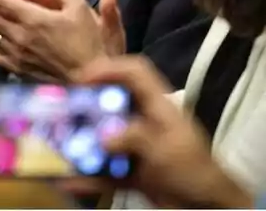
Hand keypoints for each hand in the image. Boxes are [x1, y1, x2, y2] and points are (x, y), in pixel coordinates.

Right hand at [68, 56, 253, 208]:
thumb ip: (135, 137)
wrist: (208, 206)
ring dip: (82, 141)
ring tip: (58, 144)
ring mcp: (137, 148)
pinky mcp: (133, 174)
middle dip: (86, 105)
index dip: (109, 67)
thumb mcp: (166, 149)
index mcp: (158, 105)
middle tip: (61, 111)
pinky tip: (67, 182)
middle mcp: (145, 121)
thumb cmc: (193, 170)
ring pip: (104, 136)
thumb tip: (102, 138)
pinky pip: (105, 171)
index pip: (135, 71)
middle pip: (112, 102)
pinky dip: (87, 177)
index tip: (81, 77)